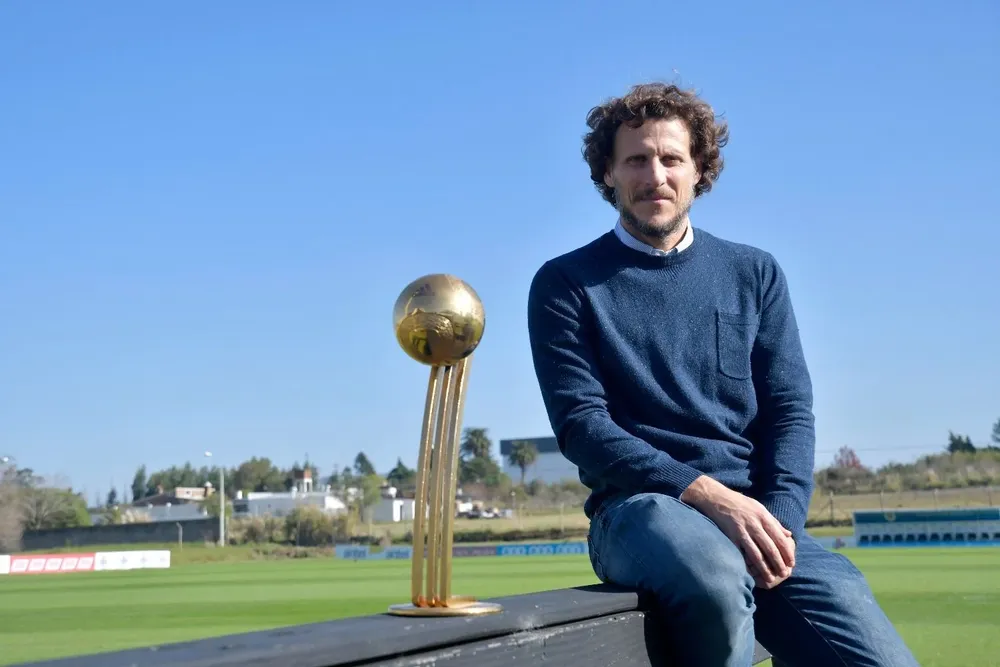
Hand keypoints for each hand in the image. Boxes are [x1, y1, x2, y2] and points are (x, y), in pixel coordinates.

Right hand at [680, 476, 795, 588]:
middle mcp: (754, 524)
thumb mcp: (759, 507)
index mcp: (763, 516)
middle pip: (770, 548)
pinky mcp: (731, 536)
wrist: (716, 497)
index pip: (779, 538)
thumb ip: (774, 522)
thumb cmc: (739, 503)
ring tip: (770, 579)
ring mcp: (742, 531)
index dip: (787, 552)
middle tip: (784, 575)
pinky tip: (752, 573)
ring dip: (765, 568)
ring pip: (757, 553)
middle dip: (779, 563)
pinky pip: (741, 553)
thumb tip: (789, 534)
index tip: (791, 563)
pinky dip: (747, 564)